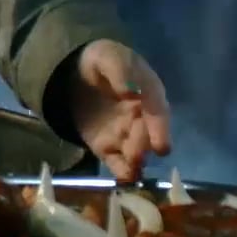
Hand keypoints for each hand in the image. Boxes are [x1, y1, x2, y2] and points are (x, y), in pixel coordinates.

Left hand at [66, 39, 171, 181]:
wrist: (76, 74)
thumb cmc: (100, 62)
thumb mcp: (107, 56)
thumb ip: (119, 70)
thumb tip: (131, 90)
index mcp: (148, 93)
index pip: (157, 112)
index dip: (159, 129)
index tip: (160, 145)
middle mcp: (142, 118)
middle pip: (147, 135)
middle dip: (143, 146)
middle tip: (136, 154)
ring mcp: (126, 134)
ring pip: (136, 151)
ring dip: (135, 162)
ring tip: (130, 167)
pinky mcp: (108, 148)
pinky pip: (118, 163)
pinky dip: (122, 173)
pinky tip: (123, 180)